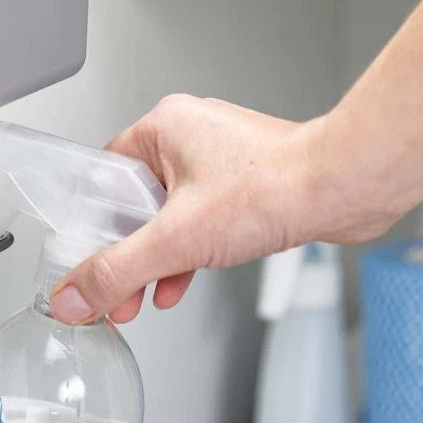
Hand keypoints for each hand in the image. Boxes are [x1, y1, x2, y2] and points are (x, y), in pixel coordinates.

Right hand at [48, 95, 391, 324]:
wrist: (345, 188)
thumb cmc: (276, 187)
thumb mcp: (177, 239)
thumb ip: (118, 271)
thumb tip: (76, 296)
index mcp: (163, 126)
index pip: (104, 177)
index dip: (92, 224)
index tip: (84, 261)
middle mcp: (190, 135)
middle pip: (135, 202)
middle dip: (127, 254)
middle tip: (116, 291)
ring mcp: (222, 159)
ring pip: (170, 215)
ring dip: (159, 259)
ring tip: (147, 296)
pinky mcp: (248, 183)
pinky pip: (202, 219)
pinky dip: (191, 252)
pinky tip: (184, 281)